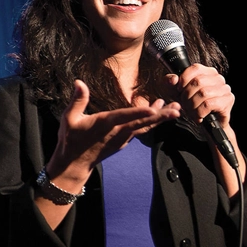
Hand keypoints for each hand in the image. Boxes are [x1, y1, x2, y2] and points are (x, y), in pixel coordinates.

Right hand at [46, 80, 180, 184]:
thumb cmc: (71, 140)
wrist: (74, 163)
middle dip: (160, 116)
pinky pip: (140, 130)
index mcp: (105, 124)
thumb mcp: (69, 119)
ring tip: (175, 110)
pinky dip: (151, 122)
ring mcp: (122, 138)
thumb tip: (79, 82)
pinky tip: (157, 114)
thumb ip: (77, 100)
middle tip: (176, 110)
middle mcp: (117, 131)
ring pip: (144, 127)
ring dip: (160, 118)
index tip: (153, 108)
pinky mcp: (123, 141)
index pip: (124, 116)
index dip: (139, 112)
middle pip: (142, 122)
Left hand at [166, 64, 234, 128]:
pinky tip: (199, 116)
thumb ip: (170, 82)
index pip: (195, 68)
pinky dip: (199, 112)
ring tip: (191, 111)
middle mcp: (218, 78)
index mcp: (206, 72)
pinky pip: (209, 104)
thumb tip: (173, 79)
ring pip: (203, 93)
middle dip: (187, 95)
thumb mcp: (175, 92)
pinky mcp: (228, 100)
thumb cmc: (191, 104)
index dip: (184, 79)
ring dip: (192, 105)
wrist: (206, 124)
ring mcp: (224, 89)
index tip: (178, 90)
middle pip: (198, 81)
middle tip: (184, 105)